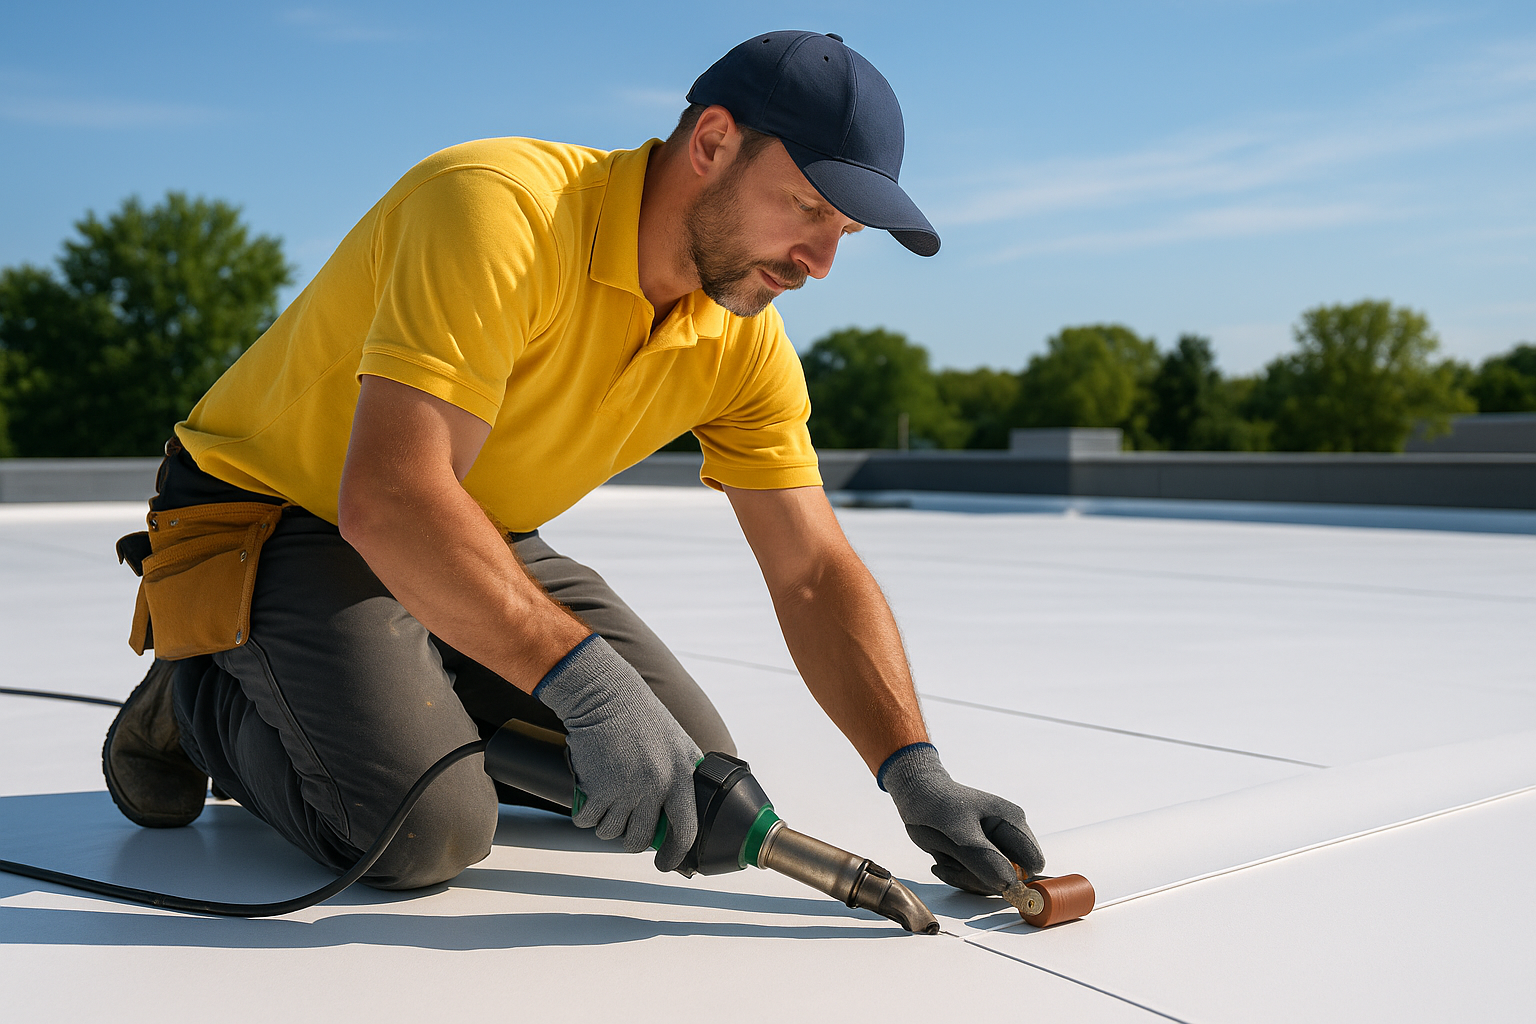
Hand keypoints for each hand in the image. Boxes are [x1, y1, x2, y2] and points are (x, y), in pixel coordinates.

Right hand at [534, 635, 701, 870]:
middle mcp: (657, 786)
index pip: (686, 829)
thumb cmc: (638, 715)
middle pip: (641, 839)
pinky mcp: (598, 790)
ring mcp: (627, 790)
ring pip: (611, 833)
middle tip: (623, 824)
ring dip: (605, 823)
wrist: (604, 694)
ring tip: (604, 799)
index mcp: (681, 775)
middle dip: (630, 839)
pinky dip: (585, 813)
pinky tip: (588, 794)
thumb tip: (679, 813)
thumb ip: (680, 775)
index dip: (676, 854)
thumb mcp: (675, 742)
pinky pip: (588, 821)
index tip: (666, 864)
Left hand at [880, 743, 1043, 893]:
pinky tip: (942, 862)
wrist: (916, 794)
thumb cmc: (937, 803)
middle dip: (980, 878)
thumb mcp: (958, 831)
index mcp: (1012, 822)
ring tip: (945, 859)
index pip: (1032, 863)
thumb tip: (1009, 883)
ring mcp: (994, 847)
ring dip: (966, 878)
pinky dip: (958, 876)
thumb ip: (984, 857)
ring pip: (992, 882)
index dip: (1013, 877)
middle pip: (1011, 878)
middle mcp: (1007, 836)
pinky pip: (977, 880)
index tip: (983, 875)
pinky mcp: (979, 856)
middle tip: (953, 863)